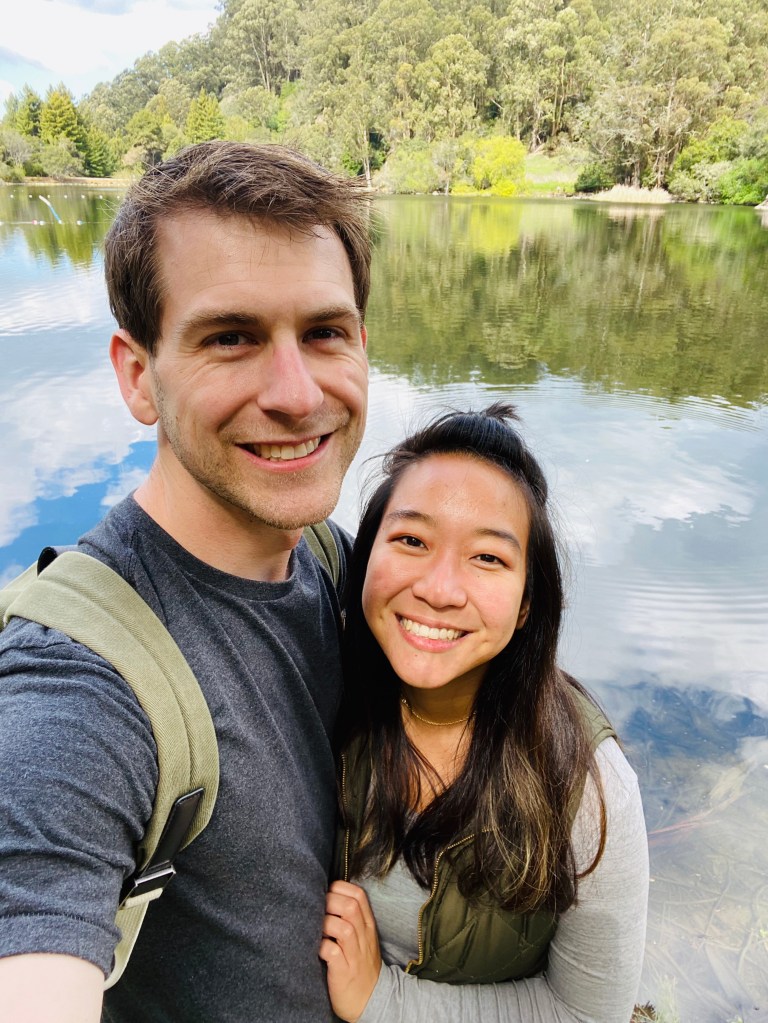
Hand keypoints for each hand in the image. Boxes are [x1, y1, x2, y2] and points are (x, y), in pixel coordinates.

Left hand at [319, 880, 381, 1021]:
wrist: (370, 1000)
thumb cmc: (360, 965)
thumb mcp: (363, 938)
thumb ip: (351, 918)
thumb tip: (327, 896)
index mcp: (368, 926)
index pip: (359, 896)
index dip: (340, 888)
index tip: (326, 892)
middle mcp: (364, 938)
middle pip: (351, 908)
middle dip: (330, 902)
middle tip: (316, 907)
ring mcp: (355, 955)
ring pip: (344, 929)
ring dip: (325, 923)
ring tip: (315, 927)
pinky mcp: (344, 972)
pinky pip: (333, 953)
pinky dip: (321, 946)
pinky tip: (315, 946)